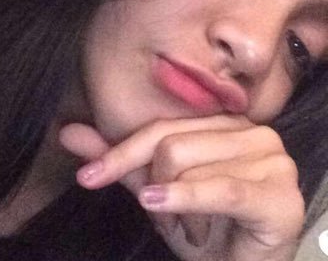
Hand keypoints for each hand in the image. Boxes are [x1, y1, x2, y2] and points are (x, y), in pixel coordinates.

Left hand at [59, 116, 303, 260]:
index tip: (87, 176)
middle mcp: (252, 130)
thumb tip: (68, 131)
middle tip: (166, 213)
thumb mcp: (157, 189)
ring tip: (191, 226)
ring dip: (175, 208)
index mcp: (224, 123)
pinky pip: (220, 190)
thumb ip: (120, 160)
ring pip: (188, 165)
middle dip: (156, 186)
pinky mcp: (281, 193)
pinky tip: (161, 206)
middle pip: (172, 144)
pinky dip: (186, 201)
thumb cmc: (203, 225)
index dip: (121, 153)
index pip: (163, 128)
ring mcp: (272, 157)